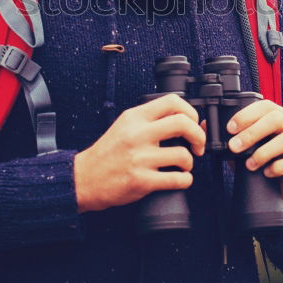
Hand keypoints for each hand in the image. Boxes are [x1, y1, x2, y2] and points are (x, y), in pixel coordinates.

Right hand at [73, 94, 205, 212]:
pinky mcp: (142, 180)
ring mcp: (140, 158)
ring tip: (183, 165)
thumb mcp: (125, 126)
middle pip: (183, 124)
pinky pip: (178, 179)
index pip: (172, 102)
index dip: (191, 112)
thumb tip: (185, 120)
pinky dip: (185, 180)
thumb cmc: (107, 153)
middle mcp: (138, 134)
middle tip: (198, 145)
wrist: (84, 178)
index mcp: (135, 117)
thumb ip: (150, 120)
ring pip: (183, 155)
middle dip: (199, 136)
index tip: (193, 123)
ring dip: (190, 162)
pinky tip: (179, 178)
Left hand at [226, 99, 282, 207]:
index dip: (247, 114)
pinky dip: (278, 167)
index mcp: (276, 119)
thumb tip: (205, 126)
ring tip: (248, 165)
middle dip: (252, 132)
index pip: (265, 106)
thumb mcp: (240, 149)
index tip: (230, 128)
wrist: (276, 190)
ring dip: (264, 151)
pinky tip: (266, 173)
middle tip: (234, 146)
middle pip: (276, 119)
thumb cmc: (259, 164)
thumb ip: (225, 137)